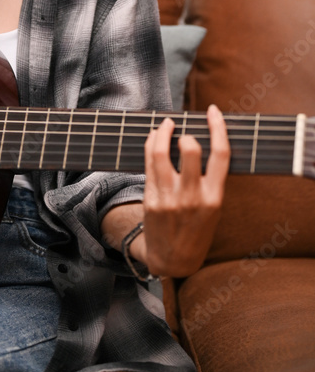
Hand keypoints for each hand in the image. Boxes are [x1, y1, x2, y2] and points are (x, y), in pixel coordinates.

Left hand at [138, 104, 230, 277]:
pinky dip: (151, 145)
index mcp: (214, 198)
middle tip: (182, 127)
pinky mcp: (151, 199)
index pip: (221, 154)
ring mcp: (169, 198)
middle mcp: (193, 197)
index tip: (213, 111)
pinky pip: (149, 163)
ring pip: (161, 153)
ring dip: (162, 132)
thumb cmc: (196, 230)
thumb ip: (210, 179)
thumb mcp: (212, 208)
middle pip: (190, 150)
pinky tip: (153, 138)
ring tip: (165, 125)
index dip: (218, 127)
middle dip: (186, 132)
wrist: (173, 260)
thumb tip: (203, 140)